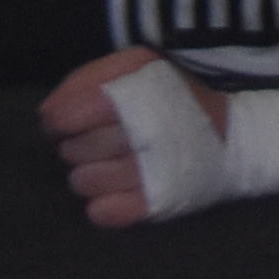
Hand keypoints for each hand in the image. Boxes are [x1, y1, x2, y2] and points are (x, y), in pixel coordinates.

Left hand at [44, 52, 215, 229]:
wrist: (231, 138)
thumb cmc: (173, 98)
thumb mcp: (137, 65)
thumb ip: (88, 79)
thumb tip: (48, 113)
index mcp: (135, 95)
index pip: (68, 116)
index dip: (59, 122)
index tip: (69, 124)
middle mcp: (142, 134)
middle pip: (74, 150)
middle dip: (77, 147)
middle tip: (99, 142)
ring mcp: (149, 172)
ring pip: (84, 183)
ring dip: (88, 176)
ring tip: (108, 166)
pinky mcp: (155, 205)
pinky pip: (104, 213)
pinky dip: (102, 205)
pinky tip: (117, 191)